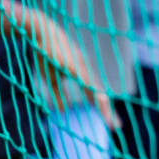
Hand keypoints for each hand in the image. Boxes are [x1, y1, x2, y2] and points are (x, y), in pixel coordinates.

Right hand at [23, 8, 116, 124]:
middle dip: (108, 111)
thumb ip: (59, 94)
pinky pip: (87, 81)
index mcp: (82, 74)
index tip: (109, 122)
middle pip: (100, 94)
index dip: (103, 108)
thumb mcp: (53, 78)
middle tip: (117, 126)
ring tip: (109, 120)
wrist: (41, 32)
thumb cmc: (46, 54)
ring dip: (104, 105)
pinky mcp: (75, 64)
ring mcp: (81, 67)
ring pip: (96, 89)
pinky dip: (94, 92)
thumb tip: (63, 110)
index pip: (95, 94)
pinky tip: (101, 101)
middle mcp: (85, 71)